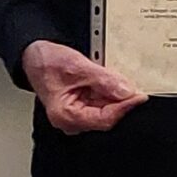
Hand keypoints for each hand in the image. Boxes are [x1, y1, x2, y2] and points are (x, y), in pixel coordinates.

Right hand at [21, 40, 144, 134]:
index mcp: (66, 116)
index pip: (105, 119)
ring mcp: (79, 114)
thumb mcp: (77, 66)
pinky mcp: (85, 106)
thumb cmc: (46, 63)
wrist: (36, 55)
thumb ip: (103, 80)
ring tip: (116, 78)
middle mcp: (73, 120)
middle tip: (134, 85)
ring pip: (109, 108)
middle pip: (109, 115)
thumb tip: (126, 91)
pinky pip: (104, 102)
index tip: (140, 96)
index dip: (125, 107)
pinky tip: (111, 80)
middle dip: (122, 99)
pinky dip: (111, 91)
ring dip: (117, 94)